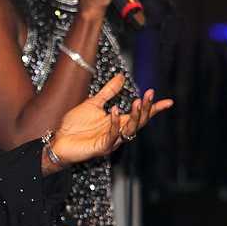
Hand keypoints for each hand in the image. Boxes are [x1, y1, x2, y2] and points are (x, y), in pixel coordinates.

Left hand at [43, 74, 172, 173]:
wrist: (58, 140)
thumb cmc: (75, 125)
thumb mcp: (93, 103)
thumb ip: (108, 92)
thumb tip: (122, 77)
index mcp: (118, 122)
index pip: (140, 116)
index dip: (154, 109)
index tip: (168, 101)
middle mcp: (118, 133)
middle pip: (139, 122)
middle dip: (146, 109)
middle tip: (150, 94)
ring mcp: (110, 142)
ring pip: (129, 130)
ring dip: (135, 116)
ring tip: (138, 101)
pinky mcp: (100, 148)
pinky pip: (111, 136)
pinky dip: (114, 123)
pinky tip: (115, 110)